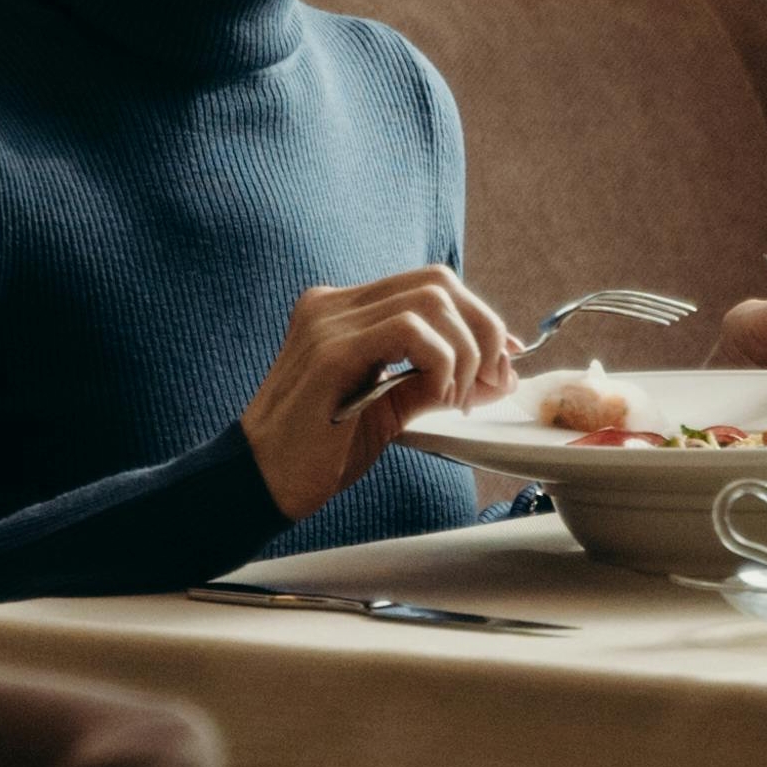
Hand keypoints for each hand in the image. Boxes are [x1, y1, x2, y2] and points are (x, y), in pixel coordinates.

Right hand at [238, 266, 518, 520]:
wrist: (261, 484)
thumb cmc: (320, 452)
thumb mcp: (390, 408)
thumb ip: (436, 383)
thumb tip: (499, 375)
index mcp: (345, 311)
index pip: (430, 287)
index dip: (480, 317)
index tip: (504, 358)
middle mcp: (334, 305)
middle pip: (438, 282)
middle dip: (483, 330)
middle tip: (491, 382)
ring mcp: (328, 323)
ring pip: (431, 300)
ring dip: (465, 351)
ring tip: (458, 398)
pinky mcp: (330, 353)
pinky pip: (409, 330)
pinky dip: (442, 361)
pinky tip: (439, 396)